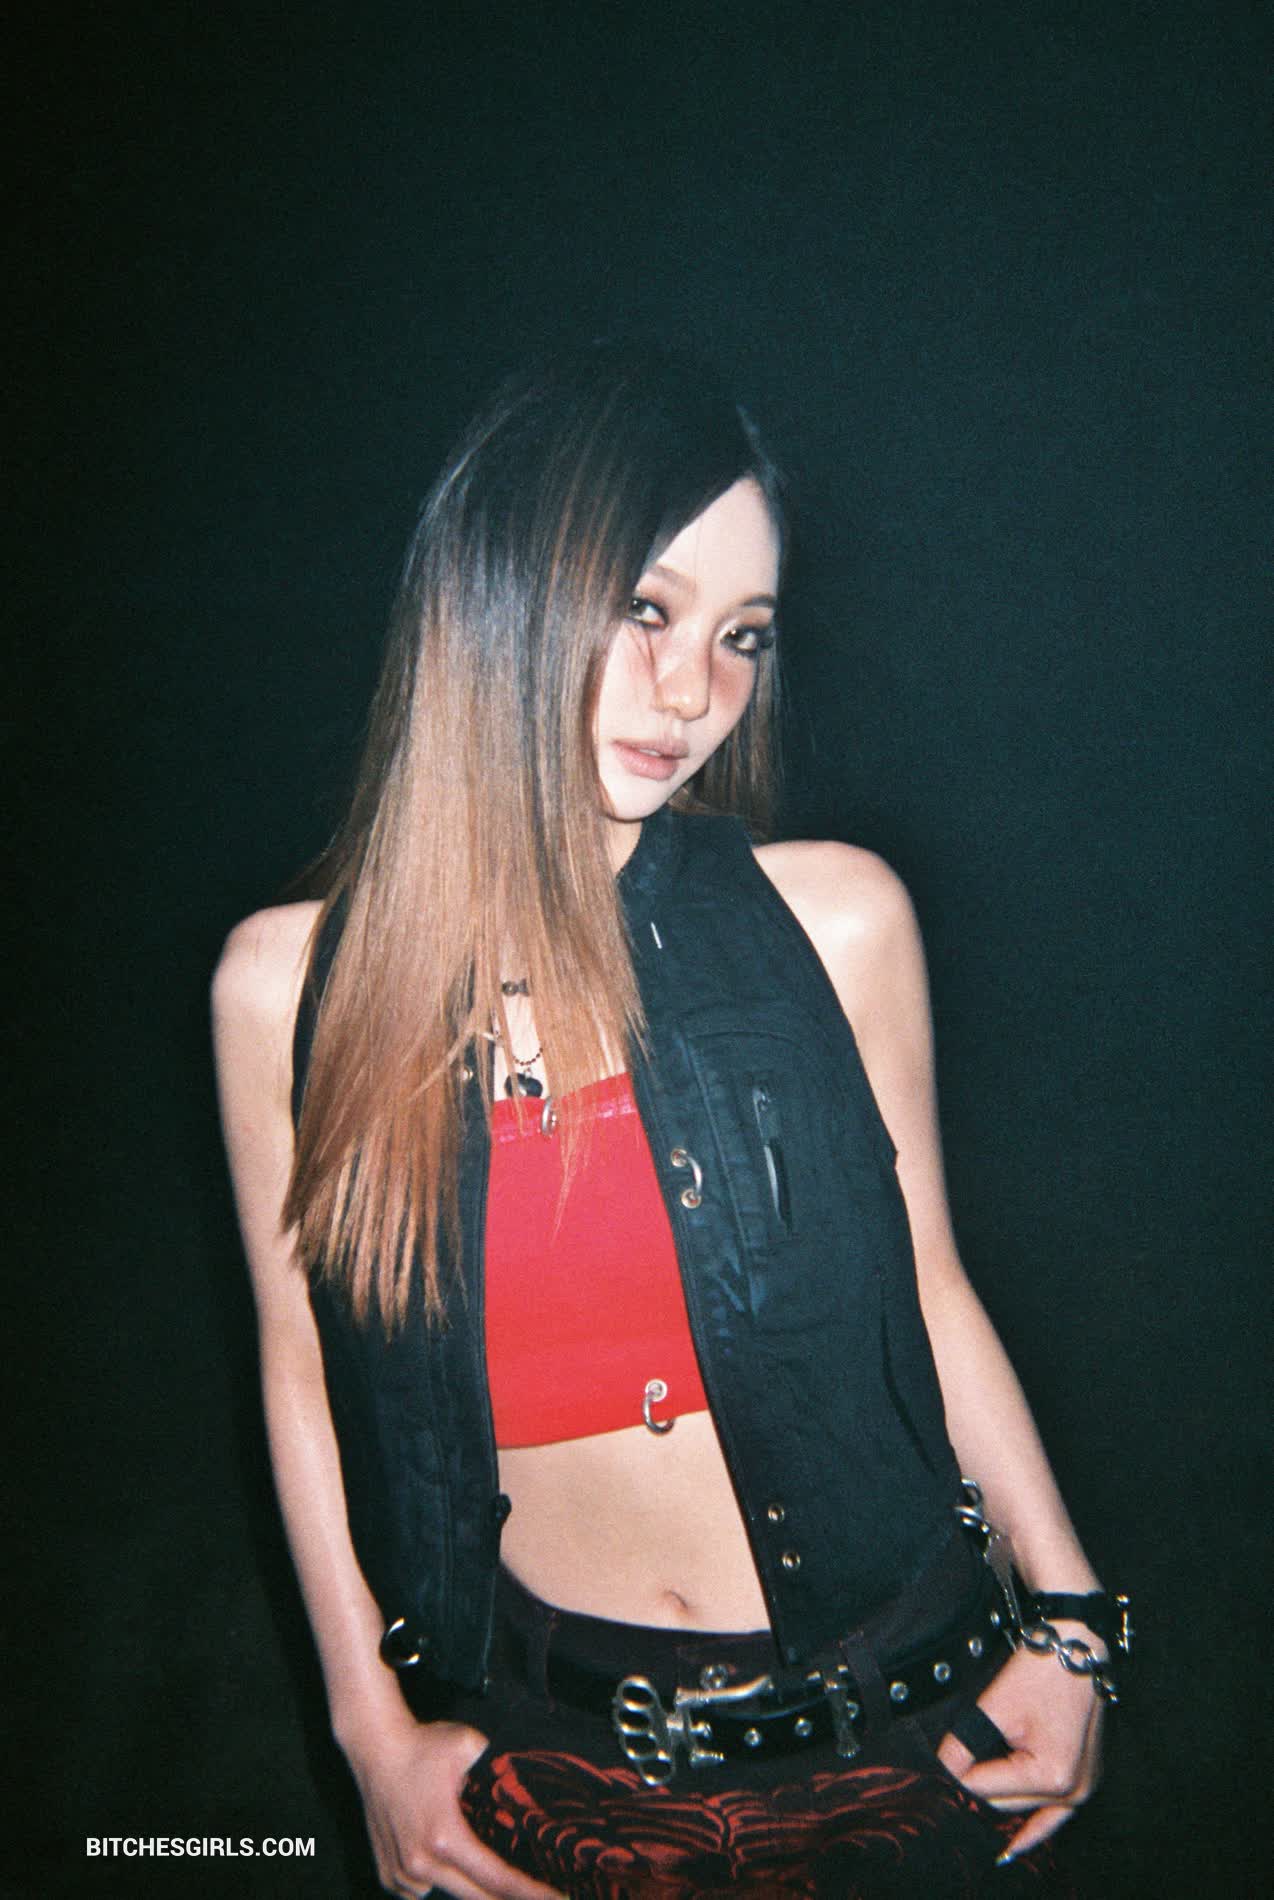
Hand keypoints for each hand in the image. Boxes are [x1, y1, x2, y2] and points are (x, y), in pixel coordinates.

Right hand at [344, 1714, 563, 1899]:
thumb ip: (498, 1766)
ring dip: (468, 1884)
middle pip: (477, 1897)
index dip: (531, 1893)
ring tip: (479, 1860)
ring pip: (448, 1892)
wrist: (374, 1746)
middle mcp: (421, 1863)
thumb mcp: (470, 1745)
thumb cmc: (422, 1745)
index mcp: (445, 1837)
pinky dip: (437, 1879)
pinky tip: (443, 1858)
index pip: (498, 1878)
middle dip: (508, 1899)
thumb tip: (523, 1779)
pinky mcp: (388, 1873)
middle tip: (538, 1894)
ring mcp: (402, 1873)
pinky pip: (421, 1890)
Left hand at [936, 1632, 1105, 1860]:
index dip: (957, 1772)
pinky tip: (1013, 1848)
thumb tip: (941, 1770)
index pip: (985, 1789)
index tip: (934, 1764)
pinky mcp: (1082, 1781)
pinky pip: (1054, 1816)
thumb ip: (964, 1744)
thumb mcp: (995, 1706)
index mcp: (1051, 1776)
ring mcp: (1081, 1789)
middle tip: (949, 1773)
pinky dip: (1034, 1829)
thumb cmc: (1042, 1673)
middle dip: (976, 1789)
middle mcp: (1072, 1792)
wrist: (1078, 1650)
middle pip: (1005, 1805)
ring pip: (1024, 1810)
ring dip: (999, 1805)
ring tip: (967, 1809)